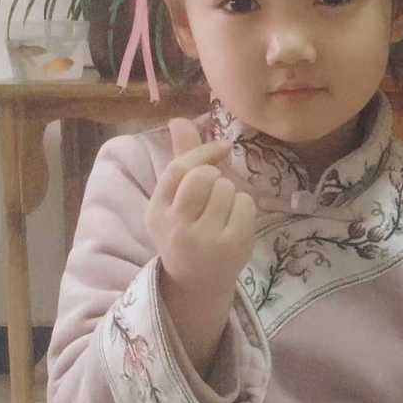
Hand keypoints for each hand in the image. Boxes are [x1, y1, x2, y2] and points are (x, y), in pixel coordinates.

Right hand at [146, 118, 255, 298]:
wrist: (197, 282)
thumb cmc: (188, 231)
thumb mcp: (175, 200)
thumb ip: (181, 158)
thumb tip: (178, 119)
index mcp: (157, 210)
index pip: (179, 168)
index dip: (203, 151)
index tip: (222, 148)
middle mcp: (176, 226)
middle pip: (203, 176)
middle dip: (216, 177)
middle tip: (215, 195)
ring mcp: (203, 239)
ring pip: (226, 188)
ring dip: (231, 194)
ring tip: (224, 213)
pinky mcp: (230, 247)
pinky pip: (245, 205)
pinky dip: (245, 208)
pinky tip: (235, 223)